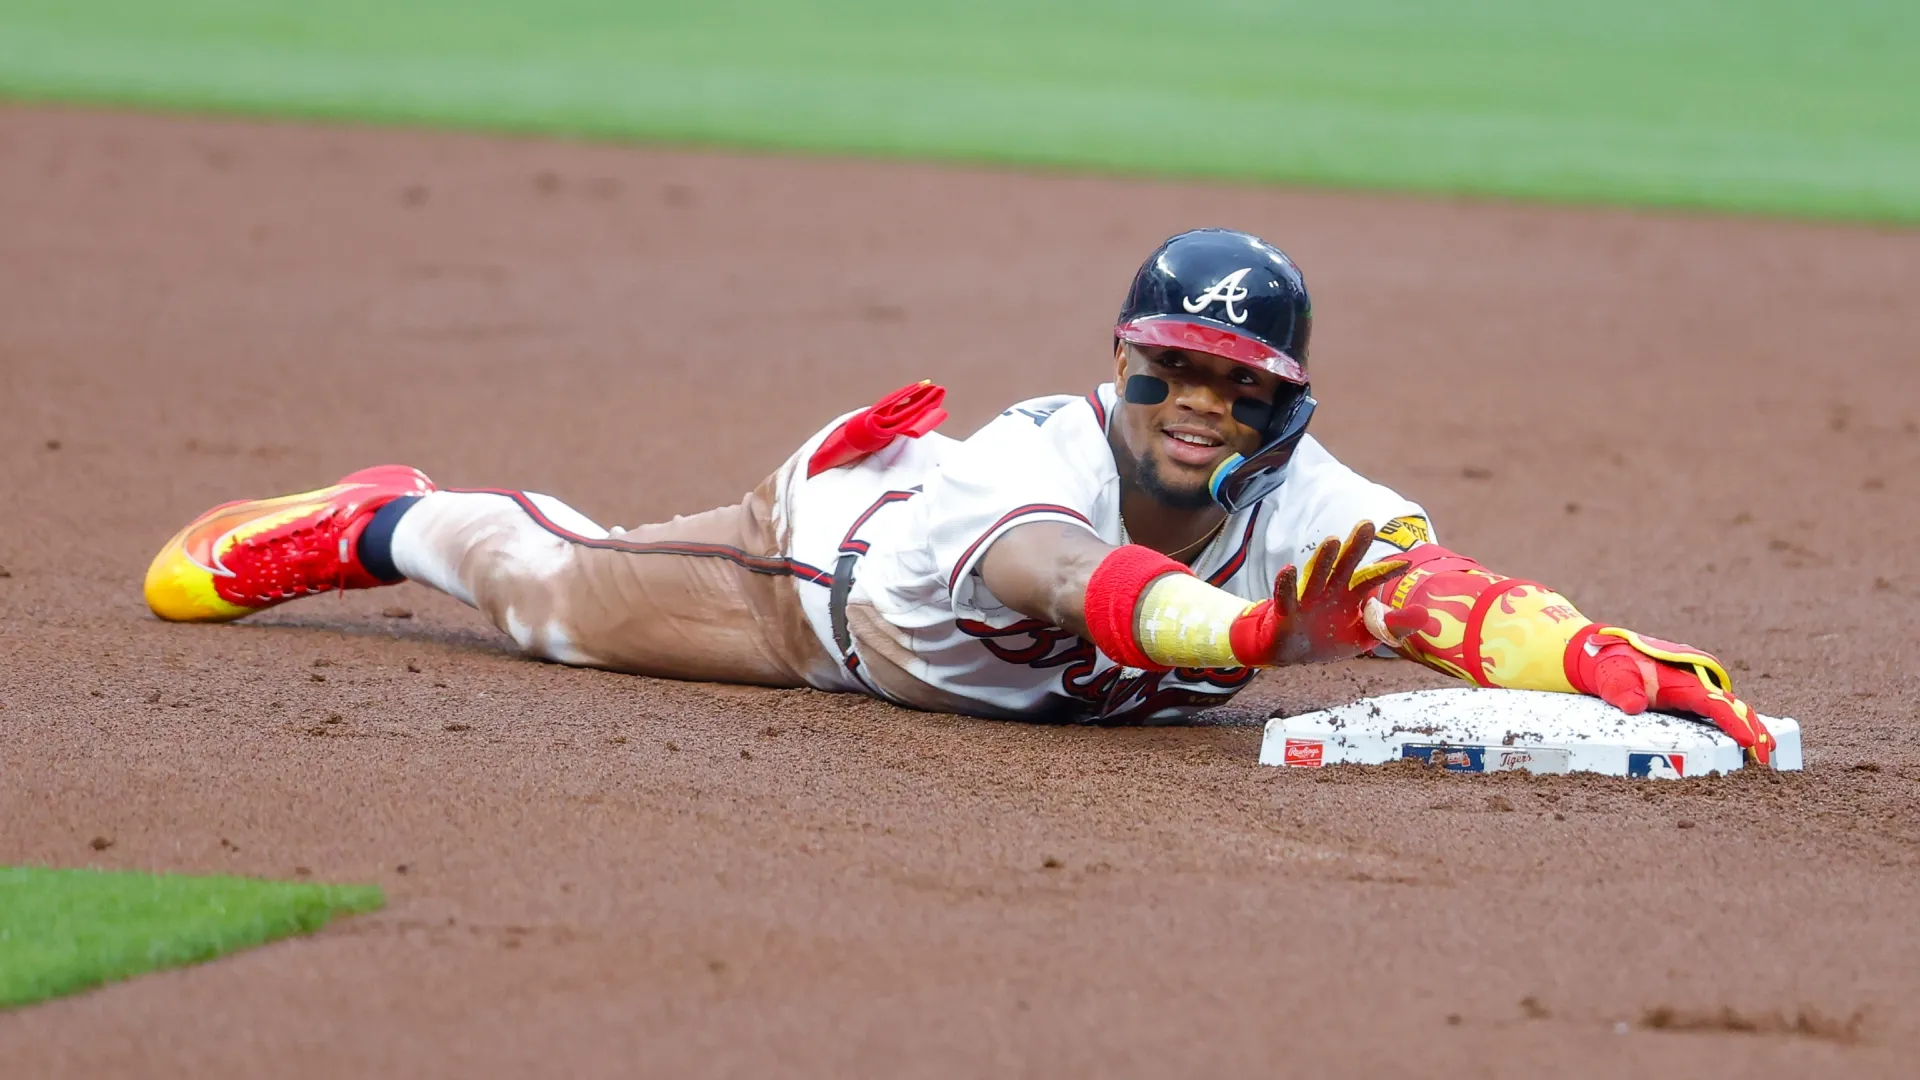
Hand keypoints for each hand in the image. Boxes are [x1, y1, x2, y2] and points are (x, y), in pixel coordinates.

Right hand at [1230, 521, 1426, 664]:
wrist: (1291, 652)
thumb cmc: (1329, 638)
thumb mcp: (1366, 635)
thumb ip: (1393, 625)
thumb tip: (1425, 614)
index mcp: (1350, 595)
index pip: (1370, 579)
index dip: (1386, 571)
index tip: (1406, 562)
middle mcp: (1330, 591)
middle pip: (1345, 566)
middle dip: (1355, 546)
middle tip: (1367, 524)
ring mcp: (1308, 599)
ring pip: (1317, 575)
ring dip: (1324, 559)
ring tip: (1333, 540)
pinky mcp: (1288, 612)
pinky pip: (1287, 596)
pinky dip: (1286, 583)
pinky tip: (1289, 569)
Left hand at [1570, 628, 1774, 765]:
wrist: (1605, 657)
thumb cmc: (1612, 667)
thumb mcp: (1613, 678)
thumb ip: (1623, 691)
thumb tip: (1635, 706)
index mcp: (1682, 680)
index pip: (1713, 704)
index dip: (1733, 723)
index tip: (1748, 741)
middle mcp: (1695, 684)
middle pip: (1732, 708)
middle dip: (1752, 730)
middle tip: (1765, 758)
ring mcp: (1695, 691)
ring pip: (1731, 710)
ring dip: (1750, 729)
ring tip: (1767, 753)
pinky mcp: (1690, 699)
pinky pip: (1719, 713)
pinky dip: (1737, 726)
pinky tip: (1748, 742)